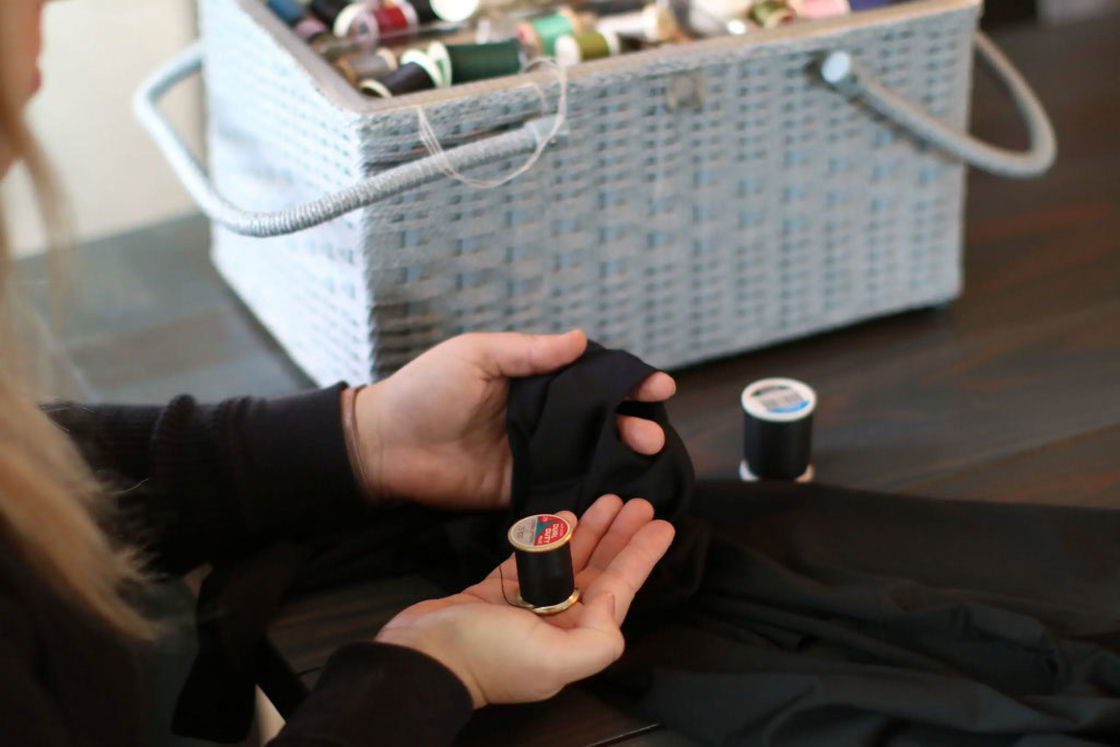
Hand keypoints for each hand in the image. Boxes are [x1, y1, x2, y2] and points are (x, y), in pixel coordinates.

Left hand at [352, 331, 675, 508]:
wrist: (385, 445)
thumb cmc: (426, 389)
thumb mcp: (477, 355)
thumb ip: (529, 352)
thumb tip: (580, 339)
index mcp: (532, 379)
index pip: (589, 377)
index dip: (625, 381)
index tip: (658, 386)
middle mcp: (539, 416)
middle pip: (597, 419)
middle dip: (630, 423)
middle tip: (654, 433)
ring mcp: (532, 453)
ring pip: (586, 453)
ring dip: (618, 455)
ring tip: (647, 456)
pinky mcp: (520, 487)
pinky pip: (561, 486)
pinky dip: (589, 488)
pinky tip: (616, 490)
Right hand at [375, 495, 674, 707]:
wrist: (421, 656)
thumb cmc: (486, 656)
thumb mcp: (555, 660)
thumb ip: (597, 640)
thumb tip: (615, 612)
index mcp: (574, 639)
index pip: (618, 591)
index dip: (642, 558)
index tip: (663, 526)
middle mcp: (555, 623)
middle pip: (598, 572)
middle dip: (620, 538)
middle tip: (639, 504)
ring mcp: (525, 605)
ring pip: (568, 560)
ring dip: (590, 531)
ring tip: (609, 501)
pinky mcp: (497, 591)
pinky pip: (532, 557)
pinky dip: (549, 536)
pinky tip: (564, 515)